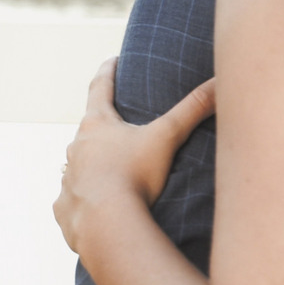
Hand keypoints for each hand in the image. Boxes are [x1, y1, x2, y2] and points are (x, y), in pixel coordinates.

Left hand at [53, 58, 215, 255]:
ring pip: (78, 165)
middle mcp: (76, 148)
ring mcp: (67, 179)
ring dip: (91, 164)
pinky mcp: (65, 209)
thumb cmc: (134, 176)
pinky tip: (93, 206)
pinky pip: (71, 200)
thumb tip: (219, 82)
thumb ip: (192, 109)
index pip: (99, 88)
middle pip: (88, 130)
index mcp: (97, 125)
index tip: (112, 60)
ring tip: (109, 170)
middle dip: (101, 126)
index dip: (108, 72)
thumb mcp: (167, 137)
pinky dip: (82, 199)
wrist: (106, 224)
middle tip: (117, 124)